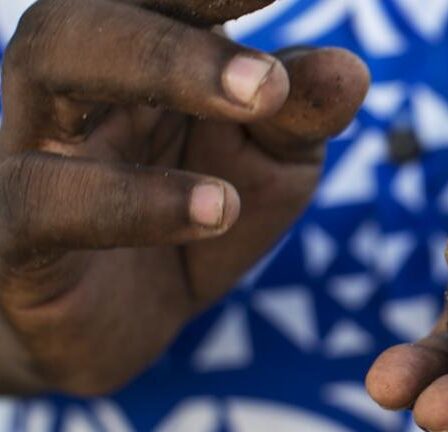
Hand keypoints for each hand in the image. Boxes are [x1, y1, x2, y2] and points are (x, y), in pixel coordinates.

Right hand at [0, 0, 368, 394]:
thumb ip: (304, 115)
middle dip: (184, 32)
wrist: (127, 319)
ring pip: (48, 65)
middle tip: (270, 75)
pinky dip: (131, 200)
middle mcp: (74, 79)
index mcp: (140, 45)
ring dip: (160, 70)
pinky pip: (42, 198)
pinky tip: (216, 209)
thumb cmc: (203, 213)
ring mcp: (30, 146)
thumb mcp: (274, 164)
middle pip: (90, 8)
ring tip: (257, 106)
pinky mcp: (11, 233)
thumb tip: (349, 69)